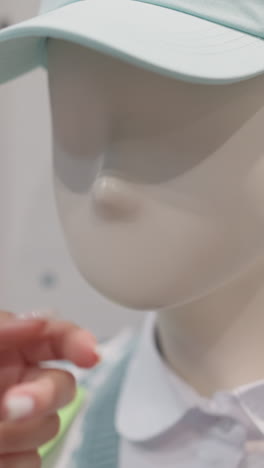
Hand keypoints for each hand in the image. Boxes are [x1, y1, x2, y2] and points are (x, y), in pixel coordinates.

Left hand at [0, 311, 99, 467]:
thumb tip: (40, 319)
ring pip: (50, 427)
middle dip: (44, 396)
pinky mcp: (16, 455)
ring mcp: (20, 421)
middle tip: (11, 407)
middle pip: (63, 385)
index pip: (57, 338)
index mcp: (11, 350)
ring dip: (18, 433)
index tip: (89, 353)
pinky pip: (34, 461)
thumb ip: (6, 328)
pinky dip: (11, 461)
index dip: (78, 341)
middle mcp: (20, 383)